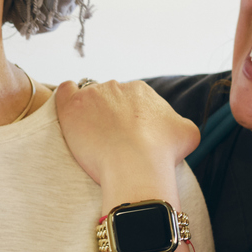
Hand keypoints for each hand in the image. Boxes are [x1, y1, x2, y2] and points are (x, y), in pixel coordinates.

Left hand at [54, 79, 199, 196]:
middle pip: (109, 99)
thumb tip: (176, 127)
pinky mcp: (72, 105)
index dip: (127, 120)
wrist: (137, 164)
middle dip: (109, 116)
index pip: (130, 100)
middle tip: (110, 142)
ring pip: (88, 97)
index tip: (126, 137)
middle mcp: (117, 86)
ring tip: (91, 138)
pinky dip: (66, 100)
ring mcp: (93, 94)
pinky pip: (65, 91)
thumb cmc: (163, 154)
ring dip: (89, 113)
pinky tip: (70, 117)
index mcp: (141, 91)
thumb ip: (179, 124)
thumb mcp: (187, 135)